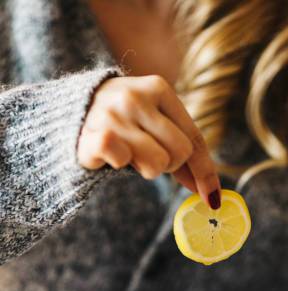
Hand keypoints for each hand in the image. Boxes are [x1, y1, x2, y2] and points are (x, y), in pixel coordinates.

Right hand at [77, 75, 220, 206]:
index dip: (205, 171)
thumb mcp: (155, 126)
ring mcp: (113, 114)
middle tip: (148, 156)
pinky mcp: (94, 135)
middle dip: (168, 165)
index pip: (194, 137)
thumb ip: (182, 152)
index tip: (211, 198)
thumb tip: (210, 193)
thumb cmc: (123, 123)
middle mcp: (137, 96)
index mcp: (159, 88)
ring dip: (145, 168)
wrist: (68, 113)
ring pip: (157, 164)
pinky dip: (120, 165)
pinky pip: (125, 163)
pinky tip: (110, 155)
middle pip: (179, 153)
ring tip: (129, 153)